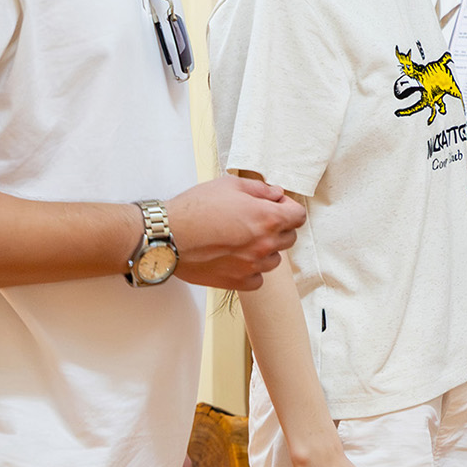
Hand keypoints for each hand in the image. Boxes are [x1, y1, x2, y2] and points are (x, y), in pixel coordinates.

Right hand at [164, 176, 305, 289]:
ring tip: (242, 240)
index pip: (299, 216)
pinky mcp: (237, 282)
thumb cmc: (195, 208)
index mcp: (268, 218)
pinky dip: (251, 270)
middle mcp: (265, 244)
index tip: (275, 207)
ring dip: (264, 250)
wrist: (167, 236)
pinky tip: (236, 259)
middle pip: (289, 238)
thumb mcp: (229, 185)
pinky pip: (257, 279)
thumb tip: (277, 194)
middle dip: (277, 227)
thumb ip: (260, 189)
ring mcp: (252, 266)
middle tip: (255, 221)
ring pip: (274, 260)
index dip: (288, 209)